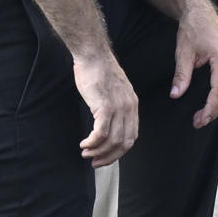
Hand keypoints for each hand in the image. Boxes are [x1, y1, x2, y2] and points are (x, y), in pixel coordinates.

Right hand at [73, 48, 136, 162]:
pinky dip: (92, 142)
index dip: (119, 151)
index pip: (131, 136)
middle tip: (96, 162)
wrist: (92, 54)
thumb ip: (115, 104)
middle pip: (124, 142)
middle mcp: (129, 108)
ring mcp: (118, 108)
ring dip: (98, 151)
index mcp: (132, 105)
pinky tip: (84, 143)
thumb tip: (106, 120)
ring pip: (112, 141)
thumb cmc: (97, 69)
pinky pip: (101, 133)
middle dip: (110, 157)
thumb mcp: (113, 89)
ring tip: (86, 153)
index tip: (106, 156)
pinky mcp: (105, 107)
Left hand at [172, 0, 217, 127]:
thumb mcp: (183, 52)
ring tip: (202, 116)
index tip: (200, 119)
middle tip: (198, 122)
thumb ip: (182, 75)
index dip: (211, 108)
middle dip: (214, 110)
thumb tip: (176, 95)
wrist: (201, 11)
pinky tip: (210, 102)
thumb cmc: (192, 28)